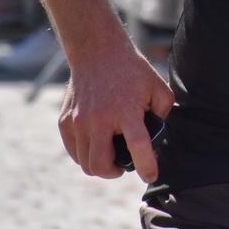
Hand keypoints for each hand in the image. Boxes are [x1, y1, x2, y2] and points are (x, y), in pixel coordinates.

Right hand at [59, 40, 174, 182]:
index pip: (137, 147)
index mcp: (125, 110)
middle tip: (124, 166)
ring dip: (100, 166)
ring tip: (111, 156)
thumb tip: (157, 136)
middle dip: (115, 173)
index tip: (151, 176)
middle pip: (101, 165)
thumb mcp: (158, 87)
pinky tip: (96, 147)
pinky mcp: (65, 121)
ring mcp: (78, 121)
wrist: (97, 51)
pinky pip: (74, 152)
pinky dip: (85, 156)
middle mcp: (99, 119)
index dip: (146, 166)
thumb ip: (162, 113)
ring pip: (86, 163)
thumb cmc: (131, 70)